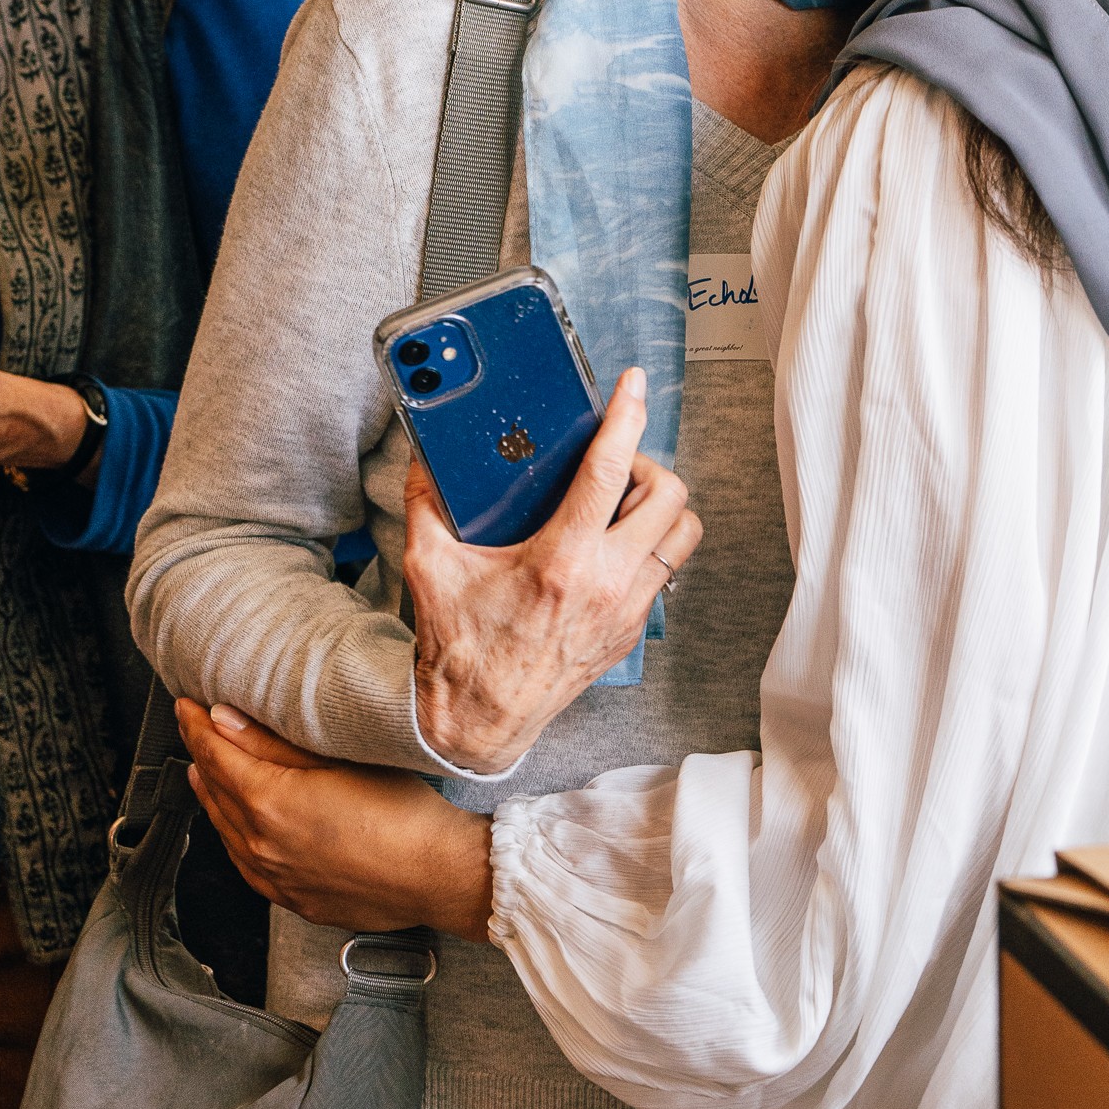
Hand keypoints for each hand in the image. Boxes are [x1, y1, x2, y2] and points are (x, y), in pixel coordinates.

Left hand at [176, 698, 492, 941]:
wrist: (436, 874)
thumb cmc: (400, 811)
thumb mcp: (337, 759)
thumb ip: (273, 742)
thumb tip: (222, 719)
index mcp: (269, 804)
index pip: (217, 755)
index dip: (198, 727)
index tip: (187, 706)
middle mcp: (262, 846)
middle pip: (216, 792)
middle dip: (202, 756)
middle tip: (193, 729)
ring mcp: (276, 878)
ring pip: (226, 832)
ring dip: (212, 797)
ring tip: (204, 772)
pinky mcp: (294, 899)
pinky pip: (246, 865)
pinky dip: (232, 838)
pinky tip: (236, 829)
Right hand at [406, 367, 701, 774]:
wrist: (479, 722)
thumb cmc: (458, 648)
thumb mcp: (430, 567)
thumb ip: (425, 504)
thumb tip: (426, 457)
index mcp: (560, 561)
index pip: (610, 472)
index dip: (627, 418)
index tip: (633, 385)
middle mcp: (605, 584)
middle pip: (668, 496)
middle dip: (648, 463)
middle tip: (614, 464)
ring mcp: (626, 609)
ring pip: (682, 533)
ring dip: (661, 506)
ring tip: (622, 502)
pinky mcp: (632, 630)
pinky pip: (667, 571)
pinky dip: (652, 545)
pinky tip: (614, 543)